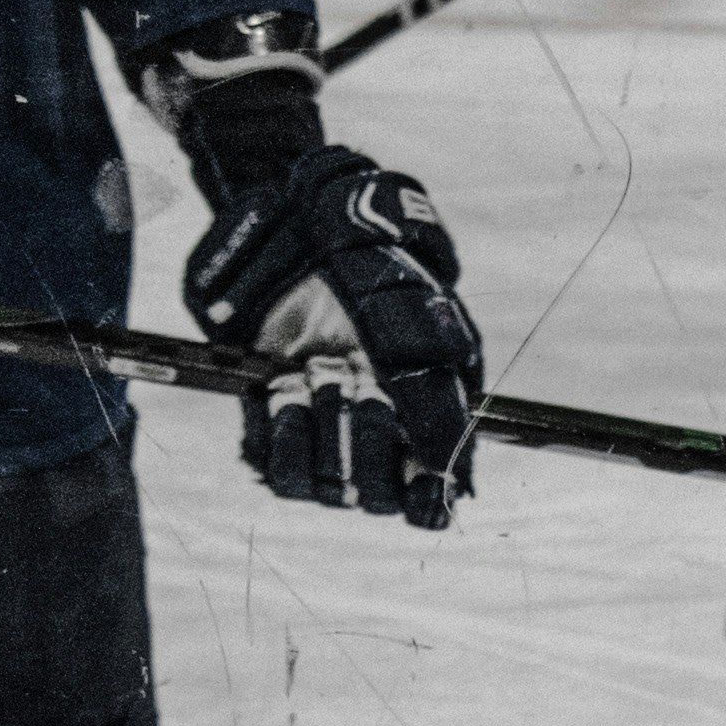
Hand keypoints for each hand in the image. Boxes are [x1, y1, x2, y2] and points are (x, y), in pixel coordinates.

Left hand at [184, 146, 482, 529]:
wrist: (300, 229)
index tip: (419, 482)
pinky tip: (279, 388)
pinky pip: (267, 464)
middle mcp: (375, 431)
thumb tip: (458, 480)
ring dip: (315, 432)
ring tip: (313, 374)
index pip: (431, 493)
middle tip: (356, 382)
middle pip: (372, 496)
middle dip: (365, 443)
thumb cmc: (371, 265)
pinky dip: (271, 431)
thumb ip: (439, 399)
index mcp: (426, 413)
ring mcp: (322, 428)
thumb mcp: (420, 324)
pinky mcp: (271, 418)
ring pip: (318, 486)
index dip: (426, 496)